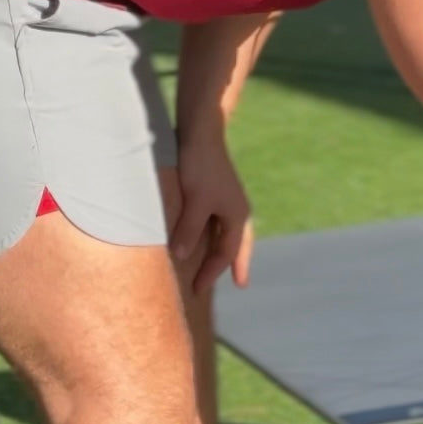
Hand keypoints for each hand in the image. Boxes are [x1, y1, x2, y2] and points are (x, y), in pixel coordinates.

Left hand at [164, 139, 254, 294]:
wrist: (201, 132)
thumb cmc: (200, 167)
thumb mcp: (194, 202)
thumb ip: (189, 231)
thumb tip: (182, 258)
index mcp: (237, 215)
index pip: (225, 253)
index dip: (210, 273)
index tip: (196, 291)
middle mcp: (236, 209)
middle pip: (236, 244)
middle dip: (235, 264)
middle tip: (240, 282)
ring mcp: (227, 199)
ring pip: (228, 232)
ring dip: (224, 249)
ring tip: (223, 263)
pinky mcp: (215, 191)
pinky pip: (218, 222)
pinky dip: (214, 235)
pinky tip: (205, 235)